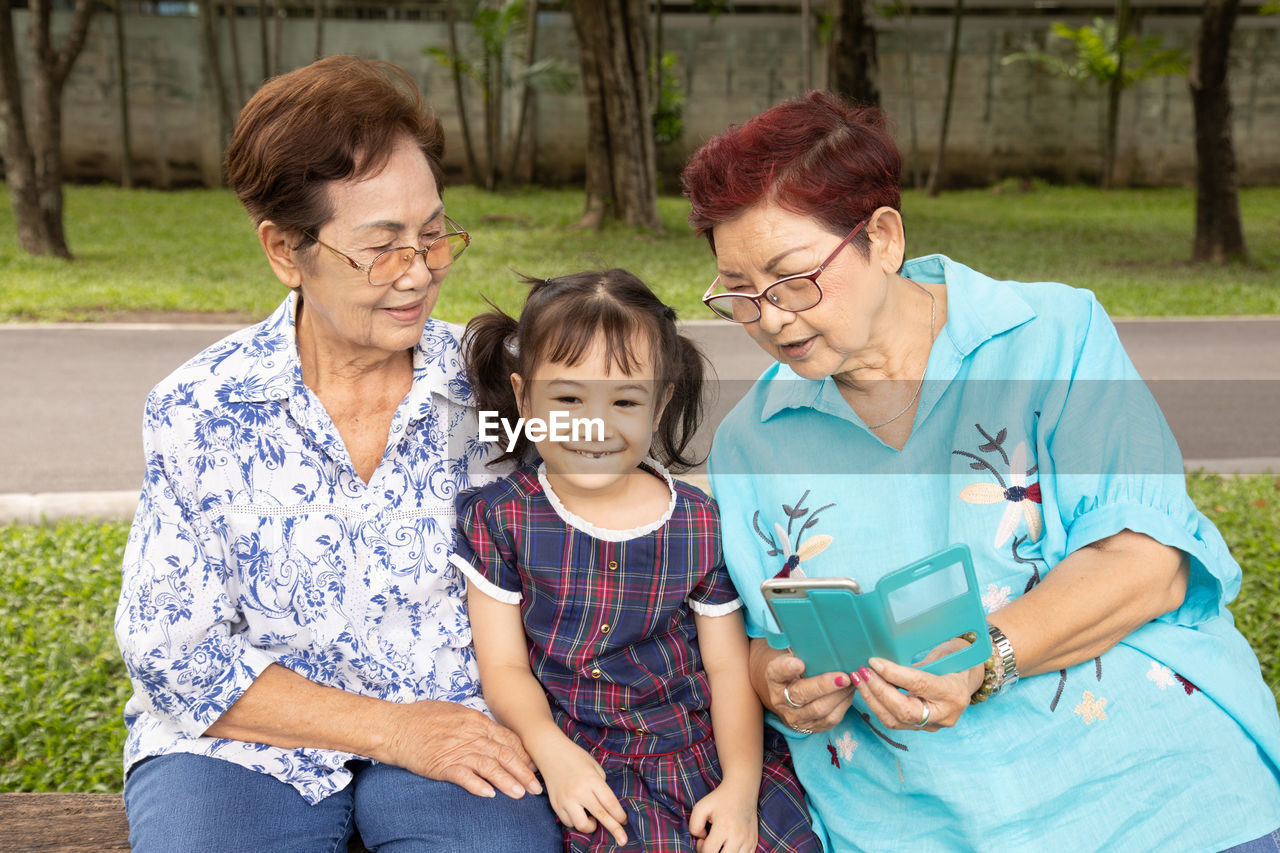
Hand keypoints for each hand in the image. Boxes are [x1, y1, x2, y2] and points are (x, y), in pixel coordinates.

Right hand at [381, 699, 542, 798]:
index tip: (533, 767)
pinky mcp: (441, 764)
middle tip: (535, 787)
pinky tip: (489, 794)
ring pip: (488, 766)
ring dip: (506, 781)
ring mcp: (456, 749)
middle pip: (504, 753)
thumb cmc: (422, 718)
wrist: (395, 726)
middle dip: (522, 772)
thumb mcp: (454, 711)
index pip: (507, 738)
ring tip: (520, 794)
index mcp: (475, 720)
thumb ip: (475, 722)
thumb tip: (492, 733)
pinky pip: (463, 776)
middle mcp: (470, 734)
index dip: (523, 754)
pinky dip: (477, 785)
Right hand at [538, 740, 628, 845]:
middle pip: (600, 816)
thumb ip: (602, 786)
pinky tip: (580, 813)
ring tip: (594, 819)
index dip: (619, 815)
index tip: (624, 822)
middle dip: (614, 829)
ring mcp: (566, 800)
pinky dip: (576, 822)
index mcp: (592, 780)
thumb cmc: (576, 757)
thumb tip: (607, 807)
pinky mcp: (556, 804)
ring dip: (591, 826)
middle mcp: (579, 792)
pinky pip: (569, 822)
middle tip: (623, 840)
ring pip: (582, 825)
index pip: (610, 803)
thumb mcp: (595, 767)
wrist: (550, 752)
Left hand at [689, 781, 757, 852]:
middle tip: (709, 844)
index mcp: (724, 827)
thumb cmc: (719, 799)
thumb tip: (701, 839)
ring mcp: (748, 840)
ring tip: (719, 844)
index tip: (701, 838)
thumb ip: (694, 826)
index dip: (700, 848)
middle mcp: (738, 836)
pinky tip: (728, 845)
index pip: (709, 852)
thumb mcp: (700, 807)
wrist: (742, 790)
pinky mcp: (754, 842)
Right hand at [763, 651, 854, 733]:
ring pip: (819, 710)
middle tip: (843, 677)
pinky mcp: (810, 728)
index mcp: (774, 678)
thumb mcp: (792, 658)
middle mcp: (780, 700)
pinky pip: (830, 720)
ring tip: (852, 682)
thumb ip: (804, 654)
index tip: (799, 663)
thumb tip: (829, 647)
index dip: (787, 668)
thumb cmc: (795, 670)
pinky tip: (849, 692)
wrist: (787, 695)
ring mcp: (795, 717)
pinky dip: (843, 705)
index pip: (777, 672)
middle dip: (824, 686)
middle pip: (801, 695)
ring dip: (839, 696)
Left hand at [855, 637, 985, 731]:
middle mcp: (945, 714)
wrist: (966, 678)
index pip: (919, 684)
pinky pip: (894, 721)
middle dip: (878, 691)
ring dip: (873, 699)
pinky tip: (867, 691)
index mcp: (953, 692)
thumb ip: (914, 663)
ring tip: (859, 680)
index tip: (874, 662)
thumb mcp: (939, 655)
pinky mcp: (921, 728)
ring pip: (895, 720)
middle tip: (862, 672)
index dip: (894, 674)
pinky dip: (877, 706)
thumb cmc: (953, 659)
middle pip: (904, 710)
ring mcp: (933, 725)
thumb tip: (881, 661)